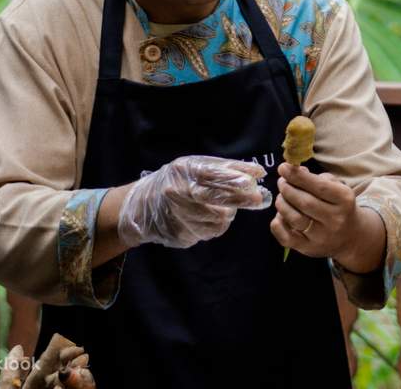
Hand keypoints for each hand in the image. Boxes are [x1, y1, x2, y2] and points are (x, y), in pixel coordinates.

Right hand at [118, 155, 269, 248]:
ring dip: (229, 213)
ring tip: (225, 207)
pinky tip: (212, 217)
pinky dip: (217, 225)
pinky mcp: (179, 235)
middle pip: (219, 200)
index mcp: (182, 172)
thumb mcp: (195, 166)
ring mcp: (177, 216)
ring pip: (218, 219)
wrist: (142, 205)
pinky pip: (210, 232)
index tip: (256, 182)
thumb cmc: (177, 180)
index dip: (238, 180)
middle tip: (258, 199)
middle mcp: (178, 194)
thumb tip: (259, 172)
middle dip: (242, 199)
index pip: (215, 176)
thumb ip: (227, 168)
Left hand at [271, 162, 364, 260]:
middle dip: (287, 189)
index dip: (298, 176)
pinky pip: (285, 237)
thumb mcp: (337, 188)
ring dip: (282, 204)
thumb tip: (293, 171)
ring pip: (294, 218)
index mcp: (344, 200)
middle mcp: (335, 220)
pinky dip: (277, 223)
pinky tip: (280, 215)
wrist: (350, 237)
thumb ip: (316, 178)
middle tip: (282, 182)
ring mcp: (321, 237)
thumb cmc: (339, 206)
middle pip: (304, 202)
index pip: (319, 186)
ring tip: (281, 196)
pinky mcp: (308, 249)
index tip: (284, 167)